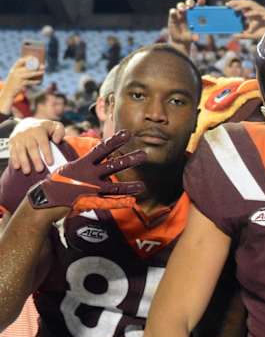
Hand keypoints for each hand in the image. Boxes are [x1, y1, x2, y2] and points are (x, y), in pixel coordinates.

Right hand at [0, 57, 43, 114]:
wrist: (8, 92)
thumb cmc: (14, 83)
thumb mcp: (15, 76)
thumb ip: (22, 72)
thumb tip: (34, 69)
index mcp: (13, 69)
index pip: (20, 61)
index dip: (27, 59)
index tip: (34, 57)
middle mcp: (15, 72)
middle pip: (27, 67)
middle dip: (36, 66)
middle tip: (43, 65)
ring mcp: (18, 78)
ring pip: (30, 74)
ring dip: (37, 72)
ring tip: (43, 72)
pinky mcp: (21, 84)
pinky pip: (30, 82)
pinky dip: (35, 82)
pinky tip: (40, 81)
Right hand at [9, 118, 63, 172]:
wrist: (27, 123)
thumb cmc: (45, 128)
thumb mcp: (55, 126)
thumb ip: (59, 131)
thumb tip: (57, 140)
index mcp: (39, 130)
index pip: (43, 142)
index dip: (46, 153)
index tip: (50, 163)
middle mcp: (27, 133)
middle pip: (31, 147)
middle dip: (35, 159)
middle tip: (40, 170)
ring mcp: (18, 137)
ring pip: (20, 150)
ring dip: (24, 161)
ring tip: (27, 172)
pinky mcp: (12, 141)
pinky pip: (12, 150)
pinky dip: (14, 159)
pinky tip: (17, 167)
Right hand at [27, 130, 145, 216]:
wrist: (48, 198)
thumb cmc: (61, 179)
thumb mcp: (73, 165)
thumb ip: (88, 159)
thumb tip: (98, 146)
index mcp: (83, 164)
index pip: (102, 149)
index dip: (115, 141)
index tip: (127, 133)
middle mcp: (89, 175)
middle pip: (113, 166)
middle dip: (129, 160)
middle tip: (144, 155)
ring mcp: (91, 189)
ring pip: (114, 187)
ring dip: (129, 186)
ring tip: (143, 186)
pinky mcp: (92, 202)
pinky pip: (109, 203)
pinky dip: (120, 202)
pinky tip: (132, 202)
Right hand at [168, 0, 205, 52]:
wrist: (180, 41)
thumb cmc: (189, 37)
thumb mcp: (192, 37)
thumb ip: (194, 36)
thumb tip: (196, 38)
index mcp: (197, 15)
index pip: (199, 6)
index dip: (201, 1)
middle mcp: (188, 12)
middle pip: (189, 3)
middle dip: (190, 3)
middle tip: (191, 6)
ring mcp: (180, 13)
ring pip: (181, 5)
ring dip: (182, 6)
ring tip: (182, 10)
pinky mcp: (173, 16)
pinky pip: (172, 11)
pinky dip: (173, 12)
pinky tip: (174, 12)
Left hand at [226, 0, 264, 40]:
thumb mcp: (251, 35)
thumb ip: (243, 35)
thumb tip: (233, 36)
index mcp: (254, 13)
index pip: (244, 5)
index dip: (236, 3)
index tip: (227, 5)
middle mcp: (258, 11)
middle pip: (246, 2)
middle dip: (237, 3)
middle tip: (228, 5)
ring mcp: (262, 12)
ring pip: (252, 5)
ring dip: (243, 6)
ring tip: (235, 9)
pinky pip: (258, 12)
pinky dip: (252, 13)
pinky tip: (246, 15)